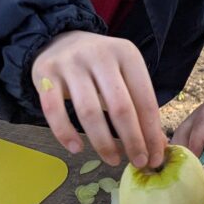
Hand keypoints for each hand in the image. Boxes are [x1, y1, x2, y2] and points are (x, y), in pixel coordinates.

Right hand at [32, 30, 167, 168]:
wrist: (59, 40)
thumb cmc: (99, 65)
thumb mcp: (124, 76)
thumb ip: (140, 107)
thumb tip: (157, 147)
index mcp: (126, 53)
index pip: (144, 98)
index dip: (151, 132)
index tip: (154, 158)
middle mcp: (100, 55)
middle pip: (120, 106)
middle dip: (132, 140)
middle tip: (138, 162)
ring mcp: (71, 64)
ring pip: (88, 112)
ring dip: (103, 142)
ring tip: (112, 159)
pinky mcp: (45, 74)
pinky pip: (54, 111)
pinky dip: (65, 134)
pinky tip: (76, 149)